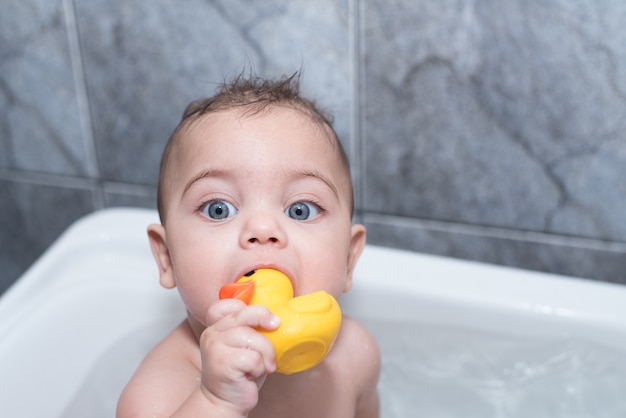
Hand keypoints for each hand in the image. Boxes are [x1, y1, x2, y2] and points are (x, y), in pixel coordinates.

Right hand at [199, 299, 279, 413]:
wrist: (224, 401)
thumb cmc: (240, 372)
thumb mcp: (245, 344)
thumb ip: (251, 328)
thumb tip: (276, 316)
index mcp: (217, 325)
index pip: (228, 303)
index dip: (250, 307)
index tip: (265, 318)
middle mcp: (212, 333)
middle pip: (245, 314)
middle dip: (265, 319)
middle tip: (275, 326)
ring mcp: (214, 347)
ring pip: (253, 338)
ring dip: (266, 353)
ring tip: (263, 365)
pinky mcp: (222, 362)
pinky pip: (253, 358)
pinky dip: (259, 367)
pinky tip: (252, 374)